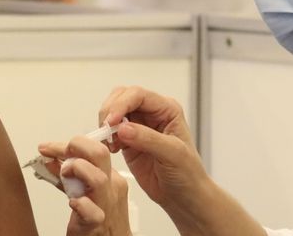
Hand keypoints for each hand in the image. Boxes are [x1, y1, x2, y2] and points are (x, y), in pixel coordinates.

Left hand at [39, 137, 130, 235]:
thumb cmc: (98, 218)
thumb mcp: (83, 190)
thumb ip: (67, 174)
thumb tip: (49, 159)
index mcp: (110, 176)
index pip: (94, 148)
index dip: (69, 144)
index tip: (47, 147)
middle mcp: (111, 187)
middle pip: (100, 154)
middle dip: (75, 146)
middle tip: (56, 153)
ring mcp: (106, 205)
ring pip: (98, 179)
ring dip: (77, 170)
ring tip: (64, 174)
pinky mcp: (97, 224)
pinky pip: (92, 212)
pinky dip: (81, 205)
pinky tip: (72, 202)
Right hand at [97, 87, 208, 215]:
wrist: (183, 196)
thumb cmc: (187, 174)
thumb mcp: (173, 155)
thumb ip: (149, 139)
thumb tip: (123, 128)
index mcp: (167, 109)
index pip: (138, 95)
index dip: (121, 104)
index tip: (111, 121)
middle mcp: (152, 113)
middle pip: (122, 97)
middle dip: (110, 110)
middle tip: (105, 130)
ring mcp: (138, 126)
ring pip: (113, 112)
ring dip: (106, 124)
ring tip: (109, 142)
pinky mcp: (128, 141)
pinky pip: (110, 131)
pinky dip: (105, 137)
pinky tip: (112, 149)